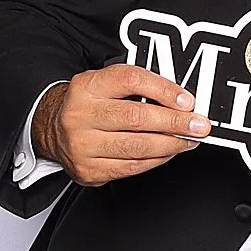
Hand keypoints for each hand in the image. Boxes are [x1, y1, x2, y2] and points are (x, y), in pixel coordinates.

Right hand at [32, 65, 213, 187]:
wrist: (52, 128)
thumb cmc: (88, 104)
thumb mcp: (104, 83)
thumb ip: (137, 86)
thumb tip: (179, 100)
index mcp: (87, 86)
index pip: (130, 81)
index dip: (163, 90)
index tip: (187, 101)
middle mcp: (80, 115)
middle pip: (135, 117)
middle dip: (174, 122)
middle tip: (198, 125)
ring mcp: (82, 145)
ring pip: (135, 146)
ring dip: (170, 144)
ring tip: (188, 140)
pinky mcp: (88, 170)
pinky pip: (130, 167)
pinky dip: (155, 160)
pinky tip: (168, 153)